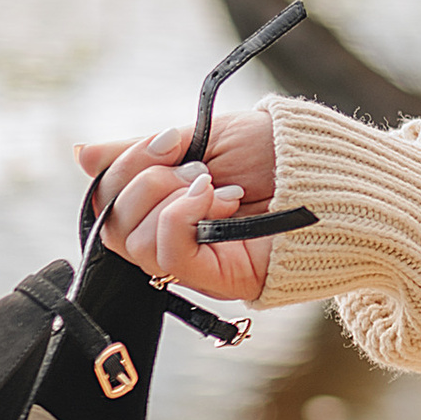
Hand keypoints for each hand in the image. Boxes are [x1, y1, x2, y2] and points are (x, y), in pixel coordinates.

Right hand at [75, 106, 280, 303]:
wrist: (338, 171)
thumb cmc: (281, 154)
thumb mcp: (204, 140)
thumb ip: (144, 152)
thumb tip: (81, 155)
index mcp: (165, 205)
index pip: (108, 202)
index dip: (121, 170)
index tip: (166, 143)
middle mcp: (174, 239)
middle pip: (112, 225)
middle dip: (143, 182)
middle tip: (194, 166)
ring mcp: (196, 263)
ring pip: (134, 244)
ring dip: (167, 199)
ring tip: (214, 185)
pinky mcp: (220, 279)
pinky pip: (168, 256)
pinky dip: (180, 219)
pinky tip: (214, 199)